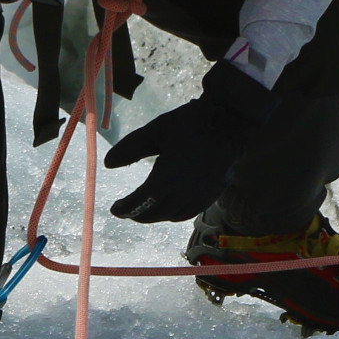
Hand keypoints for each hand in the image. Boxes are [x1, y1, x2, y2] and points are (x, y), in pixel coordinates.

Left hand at [104, 63, 272, 222]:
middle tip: (128, 210)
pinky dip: (175, 213)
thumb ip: (130, 148)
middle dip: (139, 214)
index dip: (126, 208)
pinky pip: (190, 212)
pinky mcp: (213, 194)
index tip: (115, 209)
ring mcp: (200, 196)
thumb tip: (108, 164)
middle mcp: (183, 194)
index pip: (141, 203)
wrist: (230, 122)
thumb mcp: (155, 131)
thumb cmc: (190, 124)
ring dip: (157, 215)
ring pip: (173, 216)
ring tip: (147, 208)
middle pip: (156, 214)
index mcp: (166, 179)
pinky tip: (171, 206)